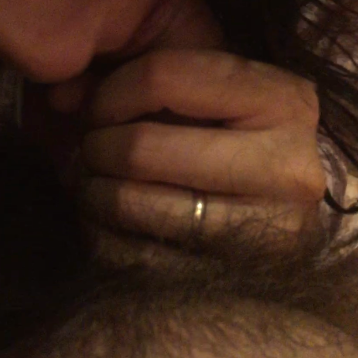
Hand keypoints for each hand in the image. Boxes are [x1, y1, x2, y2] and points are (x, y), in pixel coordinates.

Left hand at [64, 0, 326, 249]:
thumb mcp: (218, 94)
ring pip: (127, 203)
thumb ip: (145, 79)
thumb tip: (62, 95)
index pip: (162, 76)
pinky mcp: (229, 282)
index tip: (100, 108)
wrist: (294, 216)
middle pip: (138, 148)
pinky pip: (129, 256)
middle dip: (97, 145)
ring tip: (97, 183)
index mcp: (284, 102)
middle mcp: (286, 169)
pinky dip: (104, 235)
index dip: (112, 90)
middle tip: (94, 149)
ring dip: (93, 191)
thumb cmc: (243, 142)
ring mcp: (263, 233)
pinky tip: (112, 222)